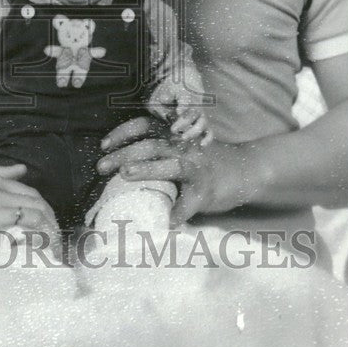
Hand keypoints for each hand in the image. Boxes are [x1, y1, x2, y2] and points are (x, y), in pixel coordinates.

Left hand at [98, 116, 260, 222]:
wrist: (246, 170)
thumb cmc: (203, 160)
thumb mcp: (181, 145)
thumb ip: (157, 148)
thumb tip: (117, 163)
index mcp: (174, 134)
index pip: (144, 124)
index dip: (122, 132)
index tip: (103, 145)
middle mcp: (185, 146)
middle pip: (151, 144)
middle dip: (123, 154)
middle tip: (101, 166)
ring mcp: (197, 167)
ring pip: (171, 165)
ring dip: (148, 169)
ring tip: (126, 175)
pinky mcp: (207, 191)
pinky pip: (190, 203)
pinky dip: (178, 213)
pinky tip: (166, 222)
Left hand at [147, 82, 209, 141]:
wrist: (187, 85)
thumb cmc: (173, 89)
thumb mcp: (165, 90)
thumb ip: (164, 96)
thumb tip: (164, 100)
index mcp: (186, 93)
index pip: (187, 99)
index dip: (184, 106)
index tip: (179, 111)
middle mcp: (197, 103)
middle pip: (194, 113)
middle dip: (184, 122)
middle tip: (173, 130)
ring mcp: (201, 113)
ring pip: (202, 123)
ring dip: (194, 131)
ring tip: (183, 137)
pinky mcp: (203, 123)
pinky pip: (209, 131)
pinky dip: (208, 138)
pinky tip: (202, 145)